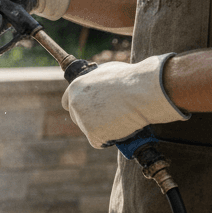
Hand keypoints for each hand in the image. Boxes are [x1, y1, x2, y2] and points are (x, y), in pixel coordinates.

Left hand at [61, 54, 187, 147]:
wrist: (143, 91)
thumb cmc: (131, 79)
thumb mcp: (107, 71)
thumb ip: (96, 81)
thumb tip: (97, 84)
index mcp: (76, 88)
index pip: (68, 102)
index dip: (79, 107)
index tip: (88, 110)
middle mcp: (76, 104)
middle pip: (77, 118)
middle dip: (90, 119)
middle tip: (110, 116)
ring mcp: (83, 120)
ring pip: (90, 130)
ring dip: (103, 128)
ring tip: (122, 116)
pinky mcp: (93, 134)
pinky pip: (100, 141)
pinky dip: (110, 138)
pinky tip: (122, 127)